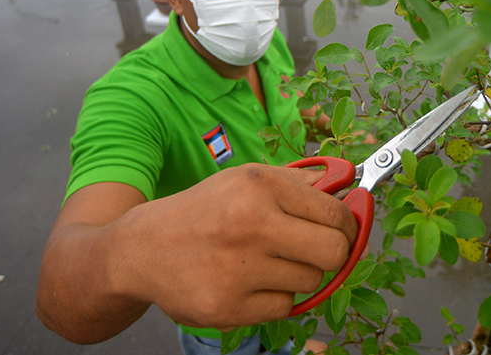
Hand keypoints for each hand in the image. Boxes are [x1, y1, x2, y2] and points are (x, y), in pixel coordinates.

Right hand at [115, 164, 358, 329]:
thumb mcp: (245, 181)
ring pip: (311, 282)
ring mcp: (239, 269)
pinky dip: (276, 297)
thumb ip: (298, 183)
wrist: (141, 250)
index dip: (349, 224)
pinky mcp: (228, 308)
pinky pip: (285, 307)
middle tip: (317, 249)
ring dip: (300, 274)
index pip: (334, 213)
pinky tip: (250, 282)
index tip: (346, 229)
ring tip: (270, 262)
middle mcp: (250, 224)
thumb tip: (348, 187)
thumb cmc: (204, 211)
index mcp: (259, 187)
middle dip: (334, 253)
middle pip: (333, 252)